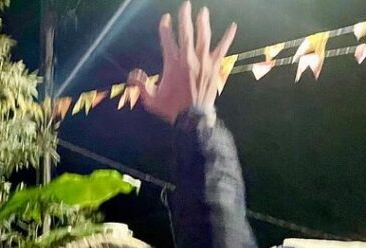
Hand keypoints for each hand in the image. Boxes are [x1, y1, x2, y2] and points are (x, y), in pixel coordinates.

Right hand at [128, 3, 236, 123]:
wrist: (192, 118)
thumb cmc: (171, 109)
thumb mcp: (151, 99)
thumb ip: (141, 85)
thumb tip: (132, 74)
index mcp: (173, 64)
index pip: (168, 41)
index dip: (165, 28)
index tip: (165, 19)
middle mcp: (188, 59)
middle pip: (186, 33)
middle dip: (185, 18)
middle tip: (185, 5)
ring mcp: (203, 62)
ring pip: (203, 37)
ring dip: (203, 23)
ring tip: (203, 11)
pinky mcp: (214, 66)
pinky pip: (222, 48)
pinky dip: (227, 37)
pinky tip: (232, 27)